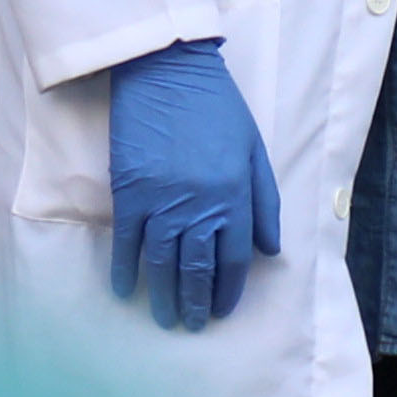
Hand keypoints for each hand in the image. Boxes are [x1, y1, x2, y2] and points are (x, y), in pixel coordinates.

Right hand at [107, 39, 283, 330]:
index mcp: (236, 194)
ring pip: (164, 262)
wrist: (166, 71)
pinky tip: (126, 289)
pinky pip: (128, 242)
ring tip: (165, 319)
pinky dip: (126, 269)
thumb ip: (265, 201)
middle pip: (199, 268)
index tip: (223, 309)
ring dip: (164, 295)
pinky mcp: (130, 191)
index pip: (235, 258)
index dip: (229, 289)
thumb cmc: (217, 106)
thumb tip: (271, 250)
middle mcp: (202, 204)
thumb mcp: (254, 149)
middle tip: (193, 325)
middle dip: (196, 302)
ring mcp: (163, 200)